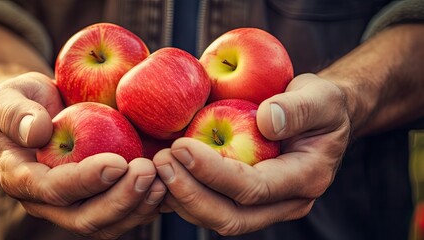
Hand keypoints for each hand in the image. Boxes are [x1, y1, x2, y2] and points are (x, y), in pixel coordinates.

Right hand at [0, 72, 165, 238]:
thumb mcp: (10, 96)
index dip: (85, 181)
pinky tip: (167, 186)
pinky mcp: (98, 201)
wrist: (43, 110)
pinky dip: (146, 205)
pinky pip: (123, 215)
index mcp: (21, 179)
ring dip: (137, 207)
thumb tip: (36, 132)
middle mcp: (47, 202)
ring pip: (107, 225)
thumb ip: (15, 112)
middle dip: (119, 200)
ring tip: (162, 180)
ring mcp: (75, 205)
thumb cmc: (25, 100)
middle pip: (84, 218)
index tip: (117, 162)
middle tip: (147, 172)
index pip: (53, 190)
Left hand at [153, 73, 350, 235]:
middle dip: (190, 193)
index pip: (254, 188)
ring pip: (215, 217)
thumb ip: (298, 108)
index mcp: (305, 179)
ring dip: (181, 196)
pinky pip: (209, 206)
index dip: (214, 172)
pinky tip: (161, 174)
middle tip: (162, 161)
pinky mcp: (243, 200)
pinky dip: (182, 195)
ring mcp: (263, 206)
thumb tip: (266, 120)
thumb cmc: (321, 105)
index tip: (181, 147)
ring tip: (156, 165)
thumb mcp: (321, 96)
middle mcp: (284, 202)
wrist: (319, 118)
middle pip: (230, 216)